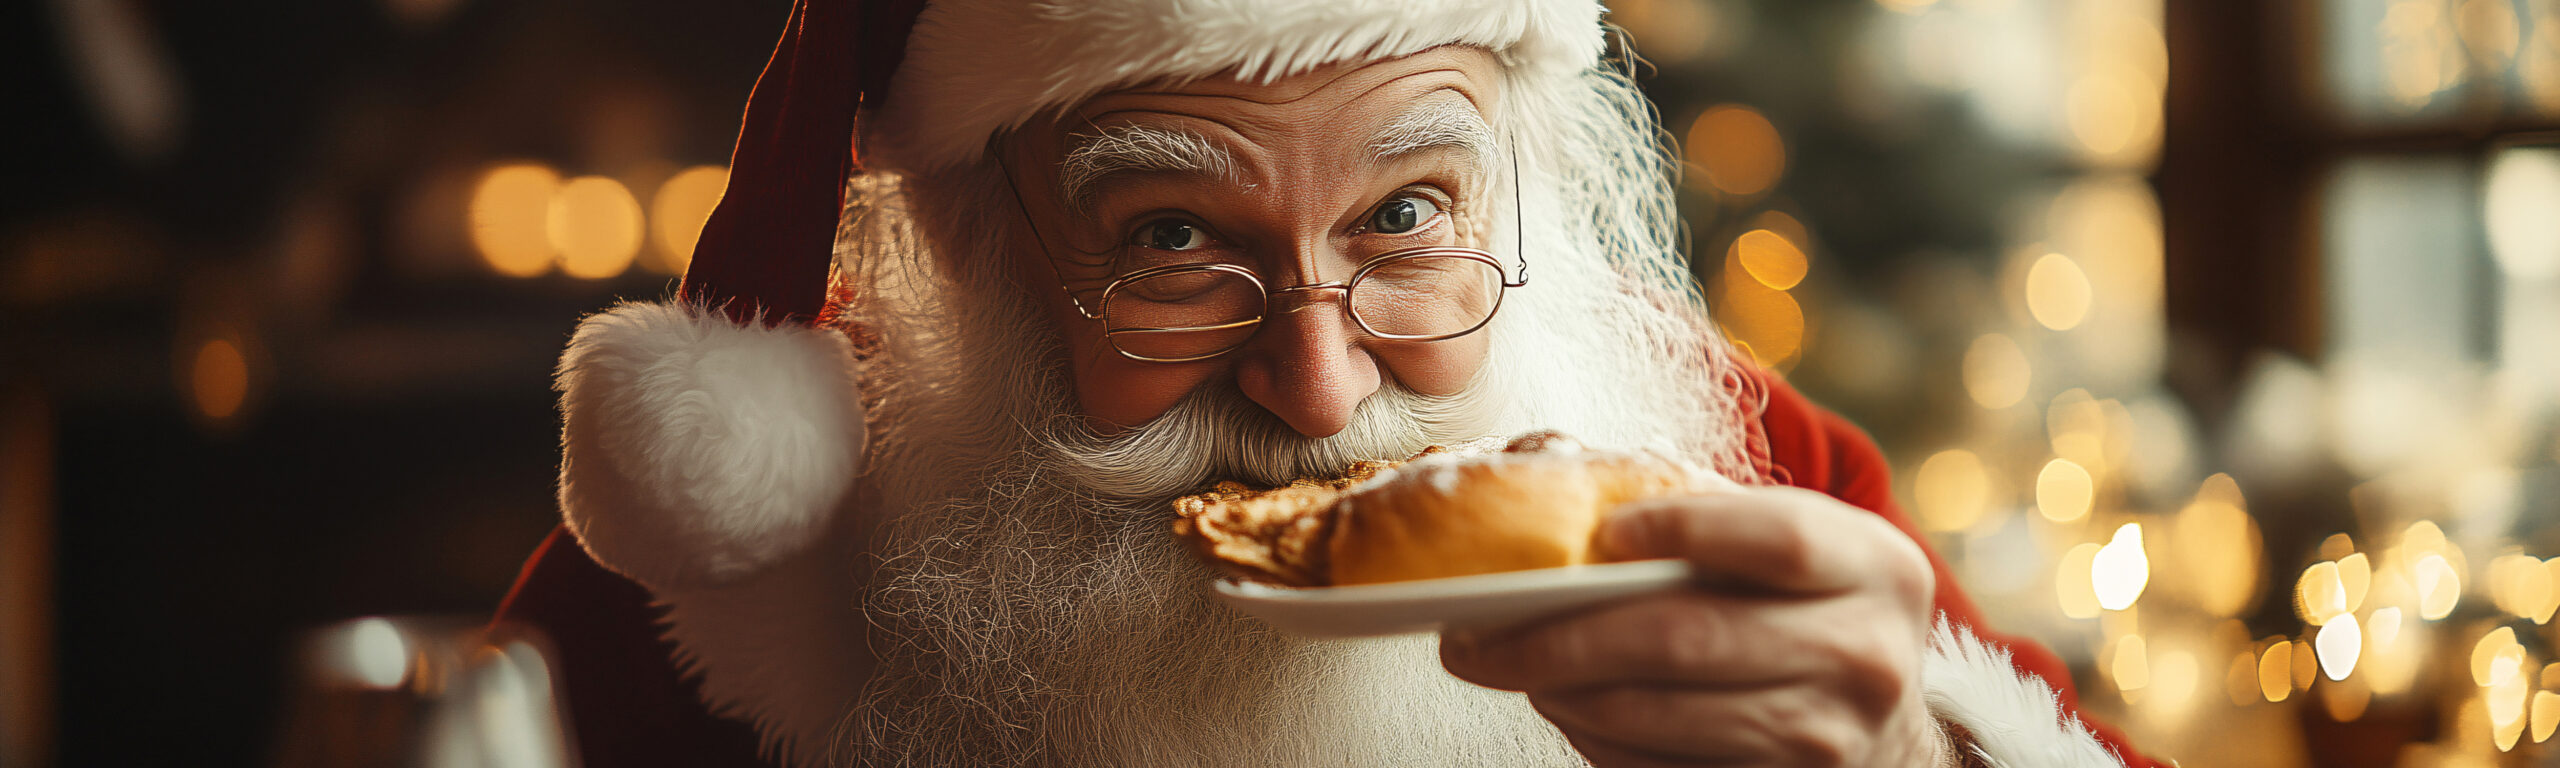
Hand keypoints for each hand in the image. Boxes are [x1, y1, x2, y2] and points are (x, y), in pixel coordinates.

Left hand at [1439, 486, 1943, 766]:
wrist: (1882, 724)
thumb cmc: (1806, 609)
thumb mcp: (1795, 546)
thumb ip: (1705, 512)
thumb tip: (1550, 478)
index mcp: (1874, 567)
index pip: (1776, 539)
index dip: (1683, 529)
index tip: (1600, 534)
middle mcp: (1864, 655)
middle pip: (1690, 637)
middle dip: (1563, 634)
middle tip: (1479, 631)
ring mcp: (1826, 739)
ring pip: (1658, 712)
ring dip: (1563, 689)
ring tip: (1509, 662)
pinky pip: (1658, 767)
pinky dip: (1594, 737)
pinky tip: (1566, 705)